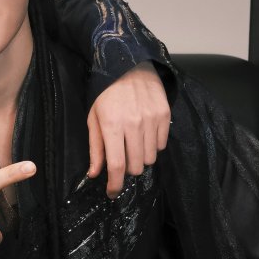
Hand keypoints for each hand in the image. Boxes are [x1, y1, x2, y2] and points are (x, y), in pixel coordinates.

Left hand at [87, 62, 170, 196]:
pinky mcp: (164, 115)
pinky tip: (144, 134)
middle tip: (122, 159)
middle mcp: (133, 124)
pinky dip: (153, 145)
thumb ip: (95, 148)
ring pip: (150, 158)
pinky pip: (161, 145)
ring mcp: (151, 119)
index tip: (112, 192)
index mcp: (112, 126)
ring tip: (133, 143)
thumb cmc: (106, 93)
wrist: (129, 65)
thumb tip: (95, 174)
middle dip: (128, 169)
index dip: (115, 184)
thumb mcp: (94, 118)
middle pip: (136, 166)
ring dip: (141, 157)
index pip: (117, 166)